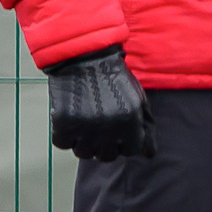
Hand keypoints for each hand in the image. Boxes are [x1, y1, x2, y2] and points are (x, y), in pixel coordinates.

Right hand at [45, 44, 156, 160]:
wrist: (84, 56)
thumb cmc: (112, 77)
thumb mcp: (136, 98)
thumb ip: (145, 127)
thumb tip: (149, 155)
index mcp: (130, 120)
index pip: (129, 151)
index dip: (122, 142)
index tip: (116, 131)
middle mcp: (109, 126)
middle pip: (106, 156)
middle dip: (103, 144)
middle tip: (98, 126)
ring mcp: (84, 126)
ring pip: (83, 153)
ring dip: (82, 141)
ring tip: (84, 121)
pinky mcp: (63, 123)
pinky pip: (62, 143)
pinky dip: (64, 134)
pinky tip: (70, 119)